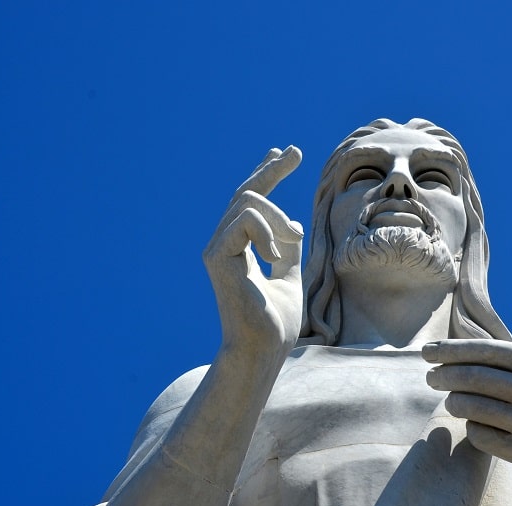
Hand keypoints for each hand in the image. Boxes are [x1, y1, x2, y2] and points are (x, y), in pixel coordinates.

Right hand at [203, 146, 304, 359]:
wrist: (264, 347)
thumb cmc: (275, 321)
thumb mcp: (289, 275)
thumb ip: (288, 249)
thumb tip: (294, 225)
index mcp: (239, 248)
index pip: (249, 203)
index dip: (266, 175)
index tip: (283, 153)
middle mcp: (223, 244)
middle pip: (244, 193)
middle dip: (271, 169)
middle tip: (295, 152)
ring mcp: (216, 248)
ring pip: (246, 202)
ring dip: (278, 216)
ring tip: (293, 239)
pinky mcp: (216, 256)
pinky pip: (245, 220)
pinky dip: (267, 231)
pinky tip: (274, 254)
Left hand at [423, 339, 511, 490]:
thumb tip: (470, 349)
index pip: (485, 351)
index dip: (451, 350)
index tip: (429, 350)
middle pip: (472, 378)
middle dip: (443, 375)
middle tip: (430, 376)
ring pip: (471, 407)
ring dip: (453, 401)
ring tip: (451, 399)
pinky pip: (480, 435)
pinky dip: (471, 427)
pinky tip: (475, 422)